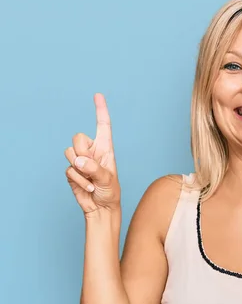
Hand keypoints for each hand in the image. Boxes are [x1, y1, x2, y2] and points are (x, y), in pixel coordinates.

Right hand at [65, 93, 120, 216]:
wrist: (101, 208)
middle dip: (82, 152)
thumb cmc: (111, 192)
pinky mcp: (72, 170)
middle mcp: (92, 151)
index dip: (100, 110)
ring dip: (80, 170)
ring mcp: (80, 160)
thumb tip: (79, 161)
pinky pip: (68, 170)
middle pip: (78, 138)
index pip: (103, 125)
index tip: (98, 95)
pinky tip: (88, 187)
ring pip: (69, 153)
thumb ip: (94, 169)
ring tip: (92, 180)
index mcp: (106, 148)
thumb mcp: (108, 180)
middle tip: (91, 167)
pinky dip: (78, 181)